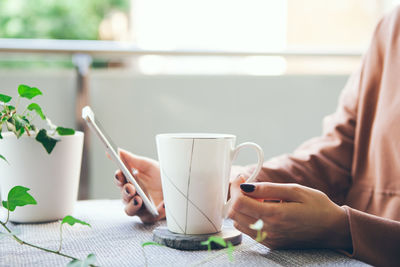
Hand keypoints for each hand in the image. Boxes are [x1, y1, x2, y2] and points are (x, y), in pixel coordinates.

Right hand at [114, 148, 164, 222]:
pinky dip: (156, 211)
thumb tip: (117, 151)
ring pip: (129, 210)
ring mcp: (141, 207)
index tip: (120, 173)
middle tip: (131, 187)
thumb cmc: (162, 176)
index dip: (118, 177)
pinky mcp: (151, 216)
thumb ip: (132, 159)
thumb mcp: (148, 166)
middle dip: (126, 192)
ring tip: (139, 199)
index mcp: (131, 182)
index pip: (120, 180)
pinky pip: (149, 217)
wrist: (179, 187)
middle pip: (123, 196)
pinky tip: (163, 205)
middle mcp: (134, 195)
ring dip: (132, 205)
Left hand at [228, 176, 351, 249]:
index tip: (241, 178)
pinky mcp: (272, 244)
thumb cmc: (319, 207)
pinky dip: (249, 218)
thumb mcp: (295, 190)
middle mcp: (268, 231)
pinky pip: (250, 231)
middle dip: (235, 197)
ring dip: (241, 208)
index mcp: (275, 216)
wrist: (334, 230)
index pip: (238, 203)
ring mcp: (269, 240)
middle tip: (246, 186)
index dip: (235, 188)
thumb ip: (268, 189)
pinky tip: (262, 209)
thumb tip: (245, 186)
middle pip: (234, 214)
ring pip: (239, 224)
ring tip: (257, 198)